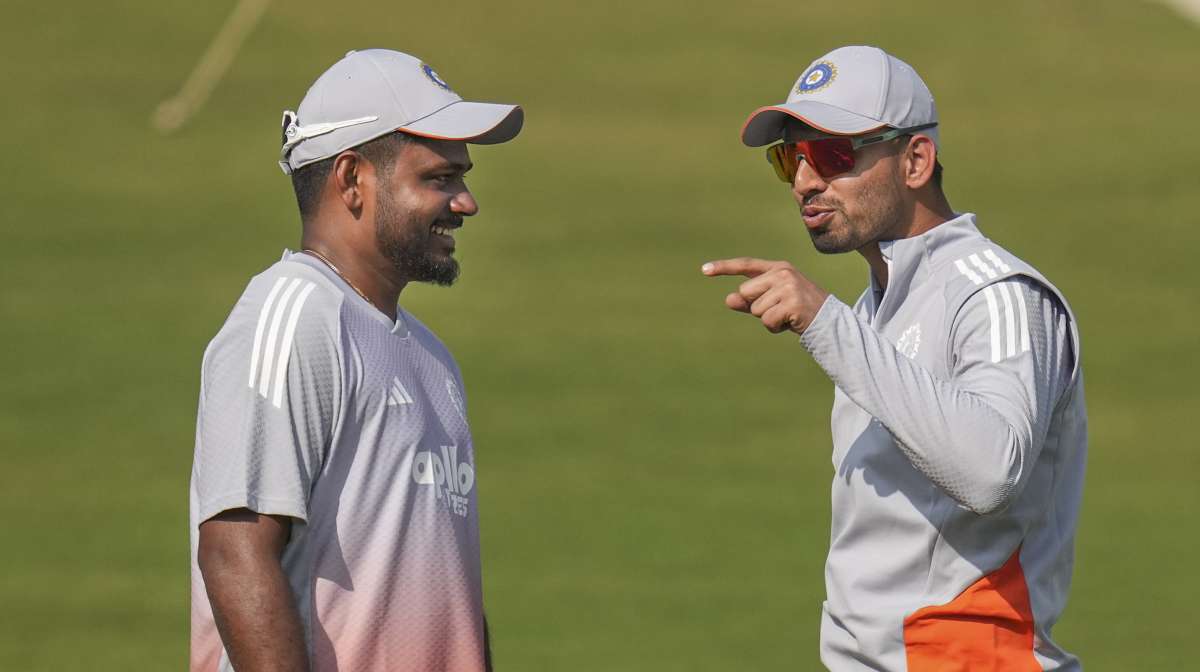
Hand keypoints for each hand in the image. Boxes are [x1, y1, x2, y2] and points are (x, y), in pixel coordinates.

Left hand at [702, 257, 830, 334]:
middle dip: (757, 307)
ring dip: (768, 319)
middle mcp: (783, 273)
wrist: (829, 322)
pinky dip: (775, 327)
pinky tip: (791, 323)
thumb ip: (751, 301)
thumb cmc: (799, 311)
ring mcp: (788, 286)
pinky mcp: (792, 302)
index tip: (704, 270)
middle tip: (781, 310)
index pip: (746, 265)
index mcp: (778, 268)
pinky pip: (767, 320)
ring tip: (788, 316)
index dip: (724, 267)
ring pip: (755, 309)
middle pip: (746, 293)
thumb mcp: (773, 303)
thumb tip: (729, 299)